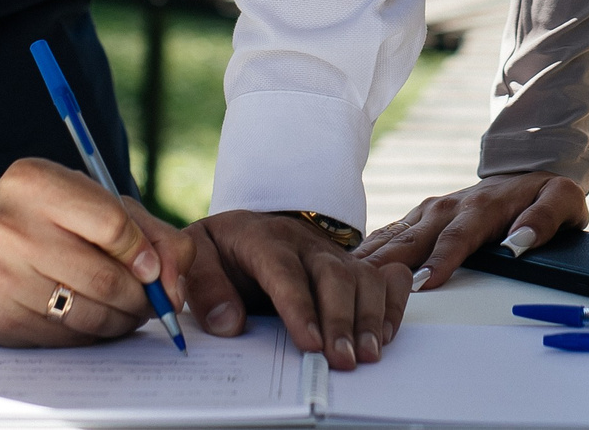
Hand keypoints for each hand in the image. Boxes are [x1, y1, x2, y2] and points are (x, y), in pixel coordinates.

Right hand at [0, 158, 193, 345]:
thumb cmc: (38, 218)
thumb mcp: (85, 200)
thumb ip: (144, 227)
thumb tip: (177, 276)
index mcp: (35, 183)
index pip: (112, 224)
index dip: (145, 252)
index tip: (155, 269)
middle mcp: (12, 227)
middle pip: (106, 277)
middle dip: (143, 296)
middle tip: (154, 299)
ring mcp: (2, 276)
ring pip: (90, 313)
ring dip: (124, 318)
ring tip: (129, 309)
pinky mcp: (1, 319)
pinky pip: (67, 336)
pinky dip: (94, 333)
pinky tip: (95, 318)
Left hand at [184, 210, 412, 370]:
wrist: (243, 229)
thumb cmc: (221, 249)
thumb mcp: (196, 256)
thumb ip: (204, 286)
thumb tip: (228, 323)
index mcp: (262, 237)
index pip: (284, 270)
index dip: (299, 306)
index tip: (309, 342)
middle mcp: (305, 242)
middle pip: (333, 274)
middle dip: (340, 320)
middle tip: (341, 360)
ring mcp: (333, 253)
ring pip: (363, 277)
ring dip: (369, 317)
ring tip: (367, 356)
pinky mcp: (352, 266)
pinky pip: (385, 276)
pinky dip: (392, 305)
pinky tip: (384, 336)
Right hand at [353, 172, 587, 291]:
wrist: (527, 169)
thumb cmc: (544, 192)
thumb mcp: (563, 200)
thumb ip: (544, 219)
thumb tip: (519, 243)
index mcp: (481, 208)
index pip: (456, 239)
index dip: (439, 262)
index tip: (422, 285)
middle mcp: (447, 207)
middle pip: (412, 240)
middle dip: (387, 266)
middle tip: (360, 292)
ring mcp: (429, 211)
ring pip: (393, 236)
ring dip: (368, 259)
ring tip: (339, 283)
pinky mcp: (418, 217)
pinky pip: (388, 234)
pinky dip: (366, 251)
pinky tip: (343, 270)